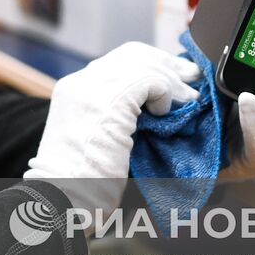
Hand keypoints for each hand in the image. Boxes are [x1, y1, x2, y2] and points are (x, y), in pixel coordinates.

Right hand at [25, 41, 200, 214]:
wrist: (63, 200)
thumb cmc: (81, 183)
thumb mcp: (95, 137)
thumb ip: (115, 114)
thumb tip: (152, 102)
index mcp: (73, 90)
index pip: (117, 60)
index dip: (150, 64)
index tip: (174, 78)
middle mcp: (80, 83)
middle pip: (132, 54)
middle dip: (166, 64)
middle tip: (190, 79)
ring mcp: (92, 89)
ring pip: (143, 64)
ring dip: (172, 81)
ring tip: (189, 100)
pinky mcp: (109, 101)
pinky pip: (149, 80)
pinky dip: (165, 93)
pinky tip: (165, 112)